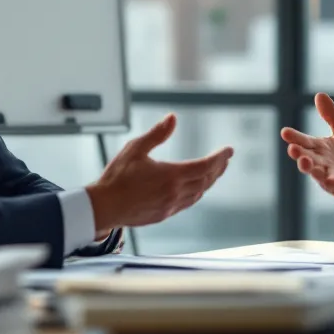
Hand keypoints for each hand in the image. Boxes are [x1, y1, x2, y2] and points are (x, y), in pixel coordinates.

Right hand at [88, 113, 231, 228]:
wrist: (103, 207)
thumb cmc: (116, 177)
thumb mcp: (135, 148)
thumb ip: (157, 134)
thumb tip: (172, 118)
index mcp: (171, 175)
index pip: (205, 166)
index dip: (220, 157)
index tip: (229, 150)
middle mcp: (175, 193)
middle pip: (206, 180)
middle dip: (218, 168)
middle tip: (225, 159)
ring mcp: (170, 206)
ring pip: (199, 193)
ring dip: (209, 181)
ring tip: (214, 172)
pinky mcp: (163, 214)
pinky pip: (187, 203)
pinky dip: (197, 193)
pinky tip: (196, 189)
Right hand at [280, 93, 333, 215]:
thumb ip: (331, 117)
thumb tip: (319, 94)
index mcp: (319, 149)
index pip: (304, 142)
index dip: (295, 137)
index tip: (284, 132)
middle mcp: (321, 163)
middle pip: (306, 159)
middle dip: (299, 154)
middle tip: (292, 148)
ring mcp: (330, 177)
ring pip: (318, 175)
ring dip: (311, 169)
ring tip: (305, 162)